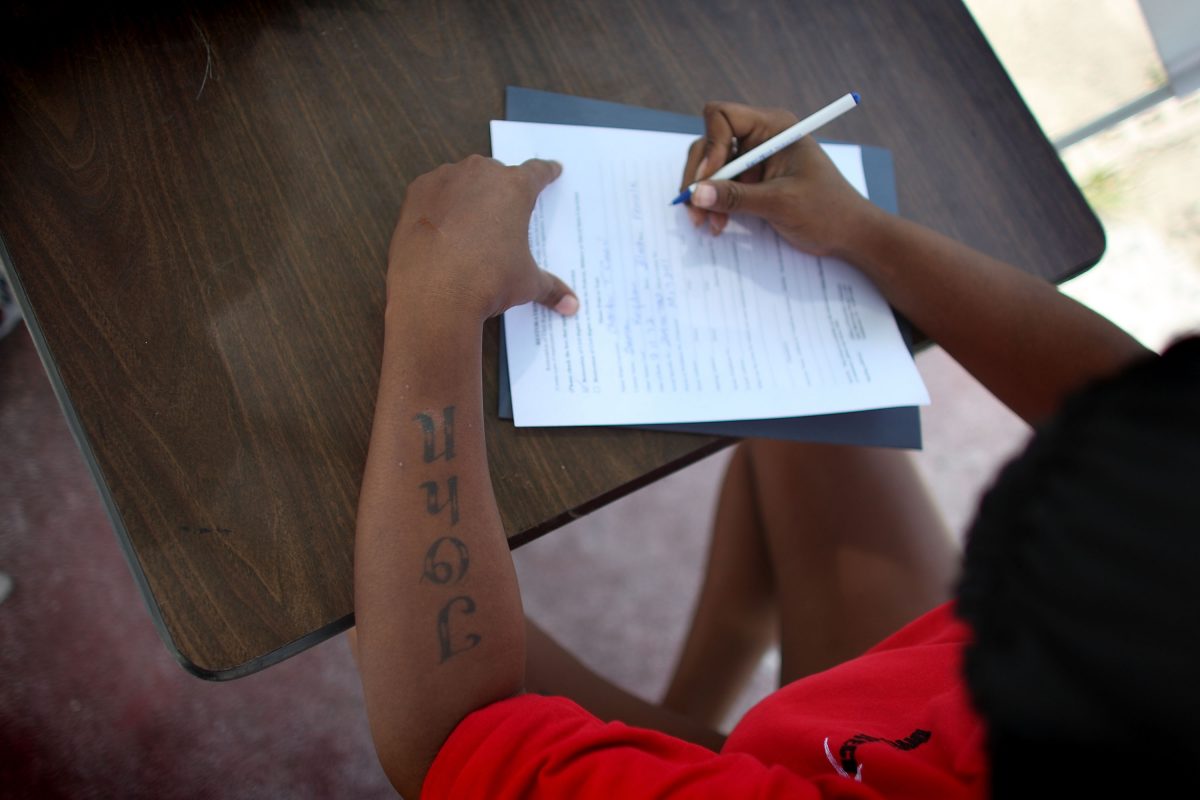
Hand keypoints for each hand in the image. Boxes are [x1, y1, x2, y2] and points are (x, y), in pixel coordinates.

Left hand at [387, 155, 577, 322]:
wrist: (433, 292)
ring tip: (469, 224)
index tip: (552, 170)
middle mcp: (480, 174)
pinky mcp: (417, 192)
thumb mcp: (526, 284)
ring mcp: (446, 179)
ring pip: (463, 179)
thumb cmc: (486, 281)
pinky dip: (439, 205)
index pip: (537, 172)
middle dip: (500, 190)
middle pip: (497, 173)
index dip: (546, 172)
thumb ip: (550, 288)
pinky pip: (434, 192)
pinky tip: (441, 227)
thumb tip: (571, 305)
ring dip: (468, 194)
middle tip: (503, 213)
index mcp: (514, 188)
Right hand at [681, 102, 878, 257]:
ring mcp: (753, 160)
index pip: (722, 117)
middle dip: (700, 176)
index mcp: (774, 128)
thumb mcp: (780, 203)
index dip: (710, 146)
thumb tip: (696, 193)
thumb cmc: (827, 211)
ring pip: (710, 168)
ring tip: (707, 223)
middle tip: (694, 208)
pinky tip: (718, 225)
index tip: (709, 178)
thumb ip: (736, 197)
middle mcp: (760, 138)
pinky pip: (720, 187)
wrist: (849, 235)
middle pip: (709, 143)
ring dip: (703, 195)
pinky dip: (713, 204)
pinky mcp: (750, 182)